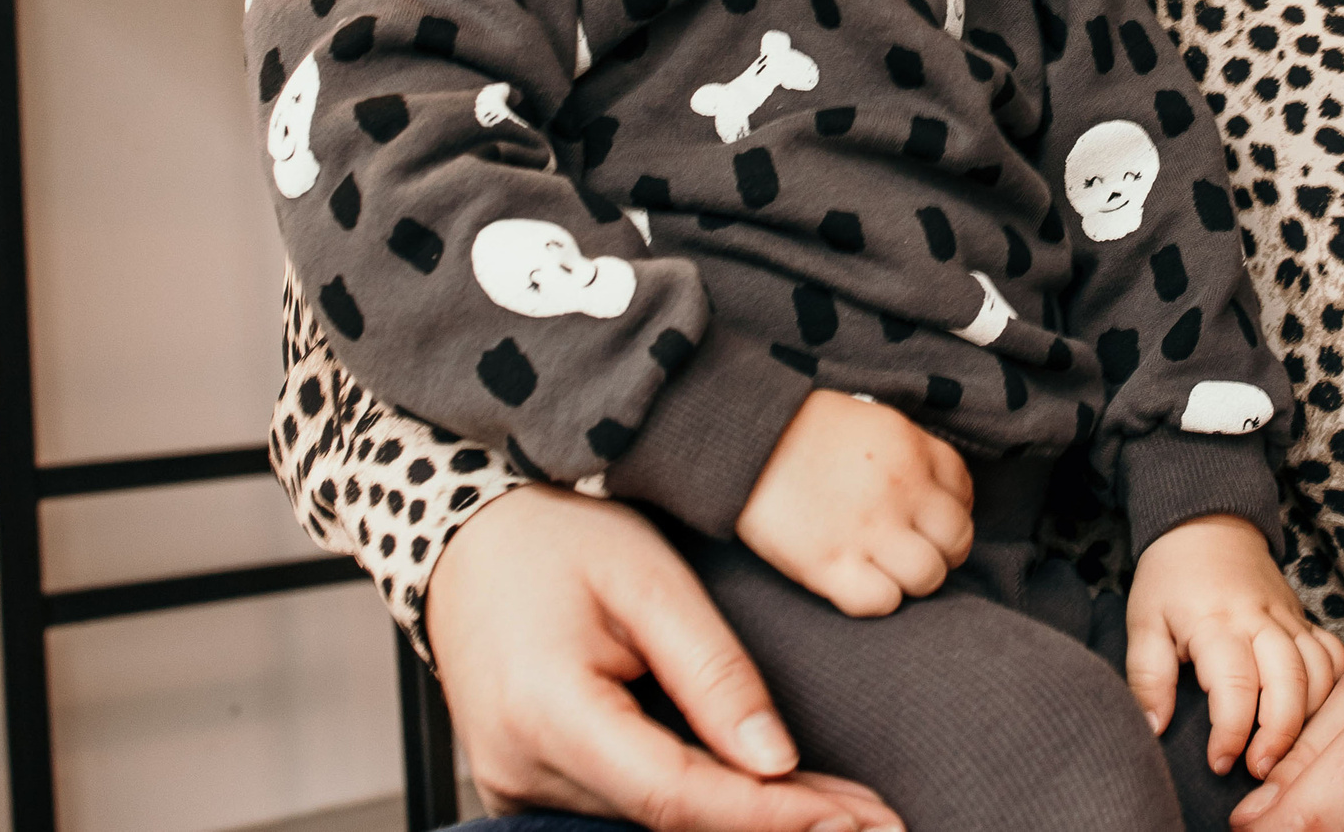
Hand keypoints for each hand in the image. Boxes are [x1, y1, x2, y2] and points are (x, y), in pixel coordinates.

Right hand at [426, 483, 902, 830]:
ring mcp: (518, 786)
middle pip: (670, 821)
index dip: (769, 816)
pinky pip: (626, 809)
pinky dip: (701, 807)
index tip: (852, 819)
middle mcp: (523, 770)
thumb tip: (776, 760)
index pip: (676, 793)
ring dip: (748, 821)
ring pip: (652, 824)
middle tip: (876, 823)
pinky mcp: (529, 786)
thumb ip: (714, 672)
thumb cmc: (557, 541)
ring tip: (843, 810)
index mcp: (549, 713)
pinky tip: (771, 799)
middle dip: (780, 826)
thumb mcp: (650, 582)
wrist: (468, 539)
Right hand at [737, 391, 975, 615]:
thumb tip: (938, 491)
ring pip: (928, 577)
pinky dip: (876, 599)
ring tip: (887, 570)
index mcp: (912, 449)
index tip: (931, 521)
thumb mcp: (873, 422)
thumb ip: (912, 452)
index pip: (964, 492)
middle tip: (915, 552)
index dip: (952, 513)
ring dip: (913, 580)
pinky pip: (880, 602)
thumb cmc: (804, 429)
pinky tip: (858, 583)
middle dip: (943, 552)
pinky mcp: (829, 564)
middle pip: (957, 541)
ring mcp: (868, 530)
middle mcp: (900, 490)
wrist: (742, 439)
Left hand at [1126, 514, 1343, 779]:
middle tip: (1259, 770)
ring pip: (1319, 671)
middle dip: (1280, 733)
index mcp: (1216, 623)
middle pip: (1289, 680)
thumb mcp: (1143, 622)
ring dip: (1310, 717)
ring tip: (1286, 752)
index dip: (1232, 731)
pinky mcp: (1304, 619)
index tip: (1220, 762)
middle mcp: (1260, 620)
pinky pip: (1334, 654)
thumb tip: (1154, 728)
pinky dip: (1334, 687)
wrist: (1206, 523)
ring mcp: (1289, 618)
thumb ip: (1148, 677)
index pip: (1235, 684)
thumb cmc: (1169, 579)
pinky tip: (1315, 715)